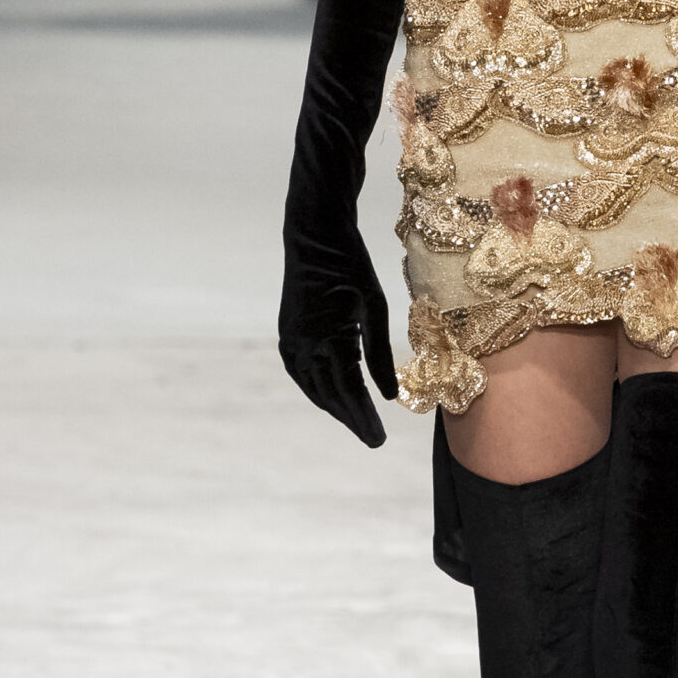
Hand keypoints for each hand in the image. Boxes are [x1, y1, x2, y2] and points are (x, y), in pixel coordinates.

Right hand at [278, 245, 396, 447]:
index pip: (348, 391)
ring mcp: (290, 344)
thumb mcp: (374, 305)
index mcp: (323, 340)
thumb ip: (381, 353)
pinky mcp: (287, 338)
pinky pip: (304, 375)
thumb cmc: (350, 265)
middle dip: (353, 419)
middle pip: (330, 396)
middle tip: (375, 440)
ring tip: (359, 423)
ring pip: (315, 389)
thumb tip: (390, 396)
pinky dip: (321, 390)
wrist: (314, 236)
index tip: (380, 439)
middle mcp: (300, 348)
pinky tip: (337, 398)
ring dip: (337, 407)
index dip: (364, 417)